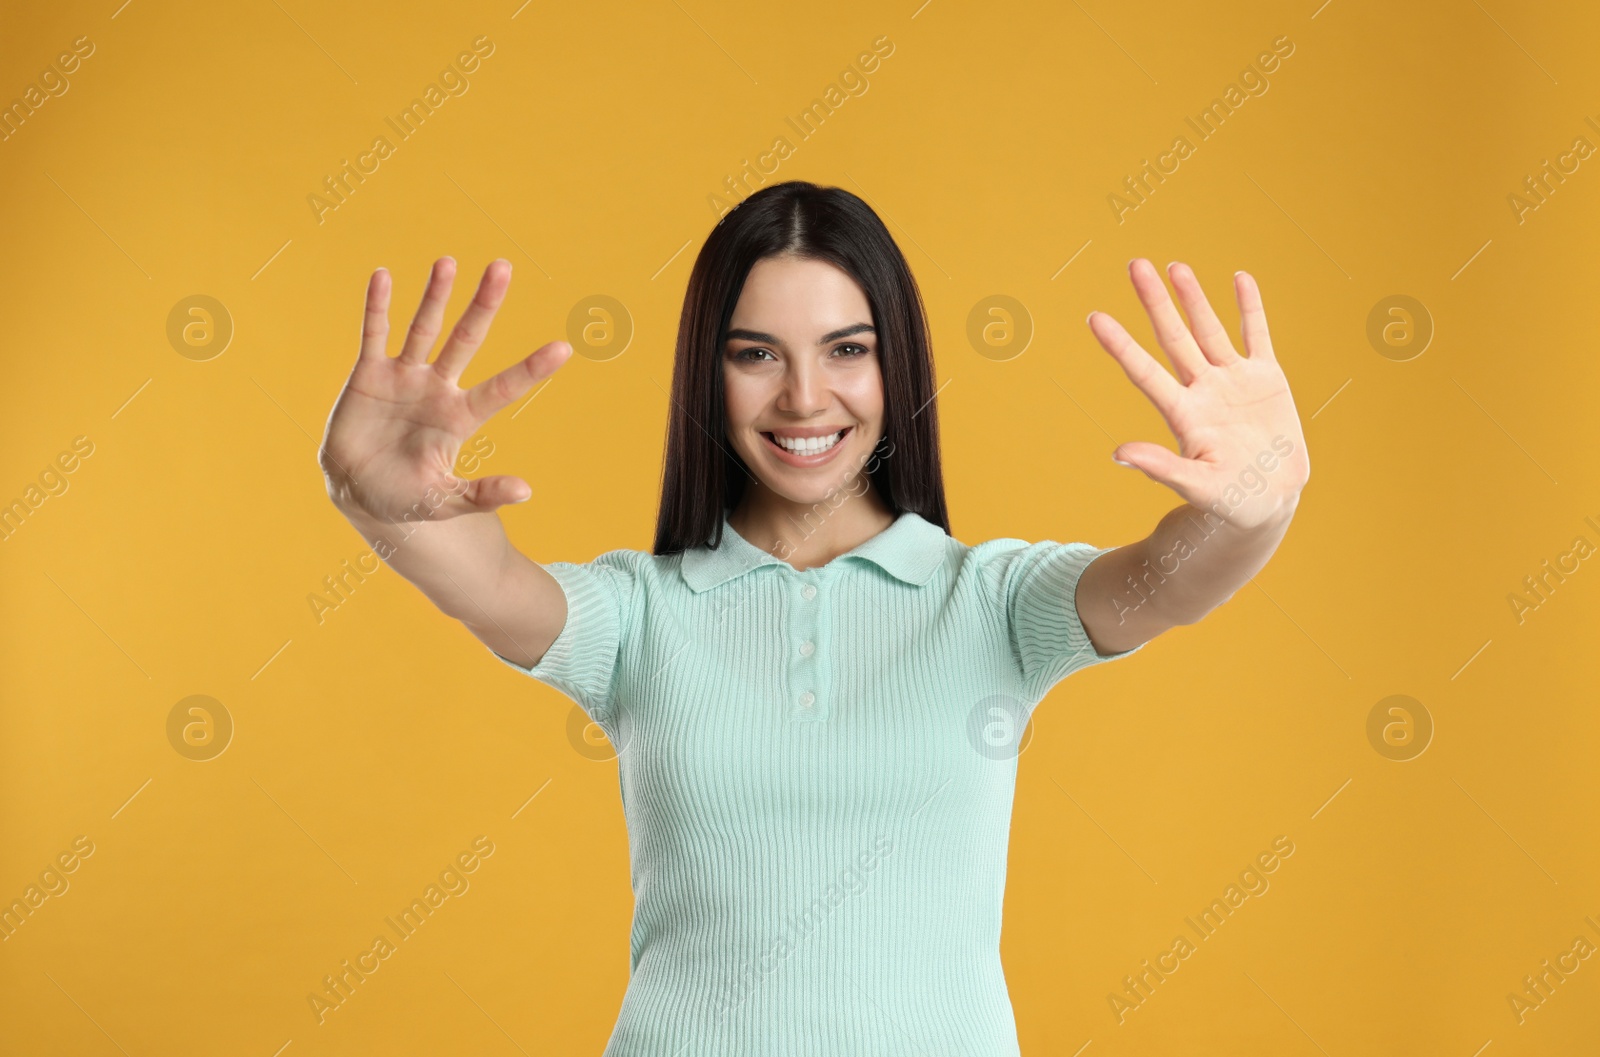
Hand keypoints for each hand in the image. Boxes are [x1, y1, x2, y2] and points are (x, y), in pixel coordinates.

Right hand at [318, 257, 571, 524]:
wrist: (356, 491)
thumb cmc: (405, 497)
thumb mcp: (444, 502)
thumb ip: (481, 494)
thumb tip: (526, 492)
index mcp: (460, 418)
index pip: (503, 388)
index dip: (531, 369)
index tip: (564, 348)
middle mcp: (437, 388)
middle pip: (466, 339)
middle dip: (483, 306)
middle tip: (503, 268)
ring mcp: (404, 377)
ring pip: (424, 328)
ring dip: (436, 296)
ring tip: (448, 262)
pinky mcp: (369, 374)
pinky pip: (374, 333)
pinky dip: (377, 306)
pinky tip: (383, 276)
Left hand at [1086, 259, 1309, 531]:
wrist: (1269, 502)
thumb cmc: (1228, 502)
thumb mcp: (1196, 486)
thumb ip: (1160, 467)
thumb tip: (1117, 454)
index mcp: (1183, 414)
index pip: (1144, 372)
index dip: (1121, 345)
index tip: (1095, 318)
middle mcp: (1203, 390)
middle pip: (1173, 338)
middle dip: (1155, 302)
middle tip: (1135, 265)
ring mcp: (1234, 381)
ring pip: (1209, 330)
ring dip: (1193, 298)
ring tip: (1175, 266)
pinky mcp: (1267, 379)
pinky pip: (1256, 335)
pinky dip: (1250, 308)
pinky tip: (1239, 279)